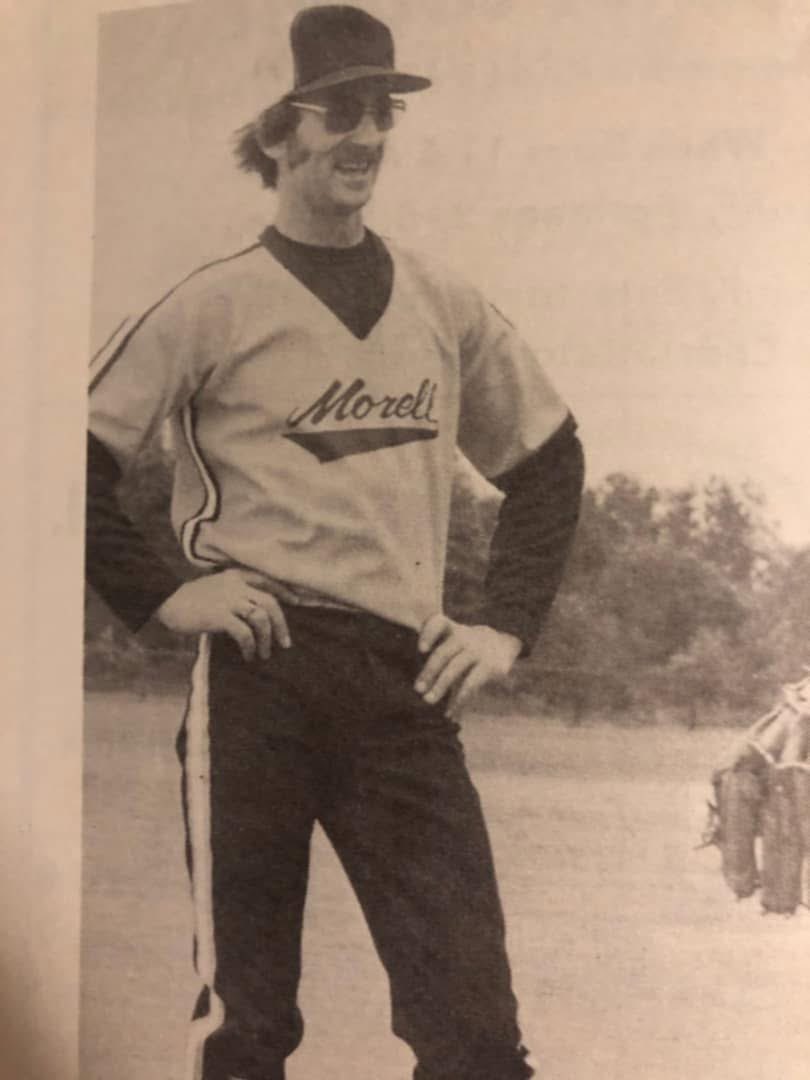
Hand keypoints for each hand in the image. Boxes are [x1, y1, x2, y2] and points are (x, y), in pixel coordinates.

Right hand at [155, 568, 293, 661]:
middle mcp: (236, 585)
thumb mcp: (216, 588)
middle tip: (285, 643)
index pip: (268, 580)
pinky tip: (249, 655)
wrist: (166, 601)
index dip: (284, 591)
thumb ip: (236, 594)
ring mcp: (228, 600)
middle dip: (281, 624)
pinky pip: (244, 633)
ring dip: (266, 639)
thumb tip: (257, 615)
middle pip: (270, 602)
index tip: (296, 602)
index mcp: (236, 576)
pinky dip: (250, 646)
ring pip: (261, 618)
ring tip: (264, 654)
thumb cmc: (190, 598)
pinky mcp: (220, 616)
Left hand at [415, 614, 521, 716]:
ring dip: (440, 687)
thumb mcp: (456, 644)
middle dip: (429, 671)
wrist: (505, 644)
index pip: (438, 624)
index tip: (421, 650)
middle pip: (443, 653)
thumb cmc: (469, 648)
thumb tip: (421, 688)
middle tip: (418, 689)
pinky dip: (458, 700)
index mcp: (452, 630)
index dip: (429, 635)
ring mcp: (477, 651)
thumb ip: (438, 659)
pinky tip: (451, 711)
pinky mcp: (489, 667)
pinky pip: (470, 684)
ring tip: (428, 700)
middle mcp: (464, 638)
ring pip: (454, 669)